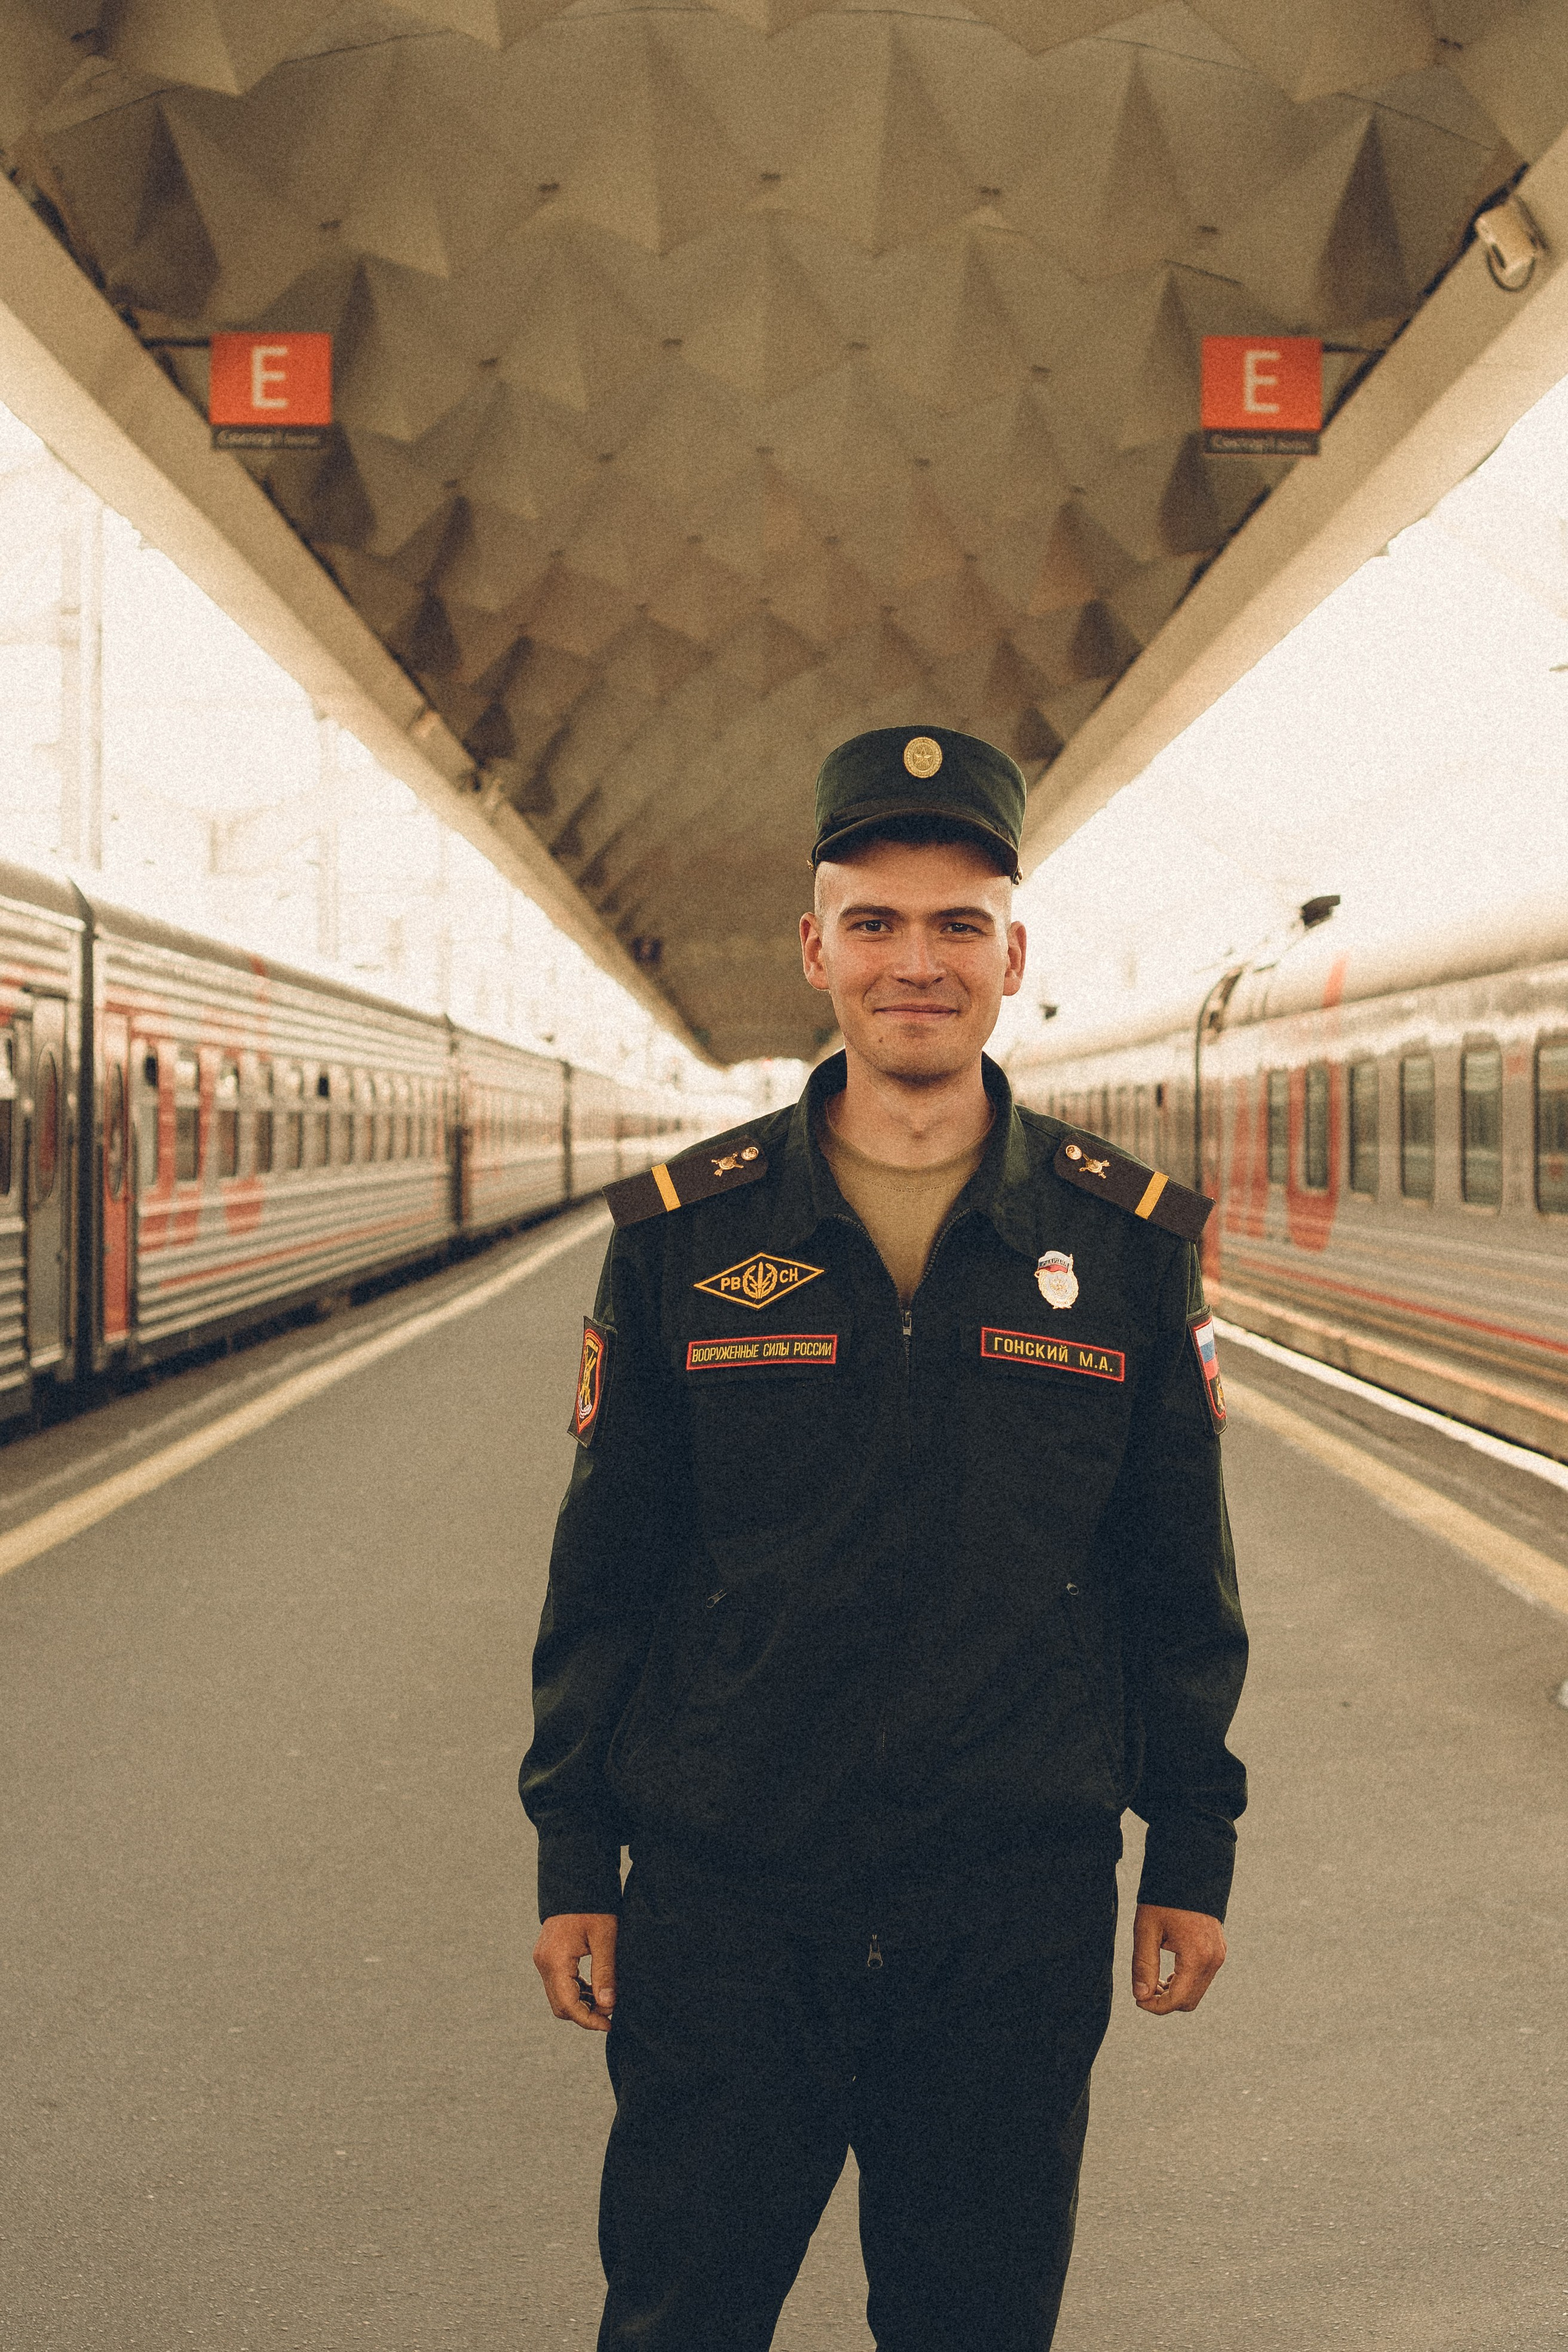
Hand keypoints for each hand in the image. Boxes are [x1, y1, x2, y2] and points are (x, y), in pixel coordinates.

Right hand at [534, 1912, 618, 2031]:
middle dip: (585, 2014)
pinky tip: (595, 1988)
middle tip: (610, 2012)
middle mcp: (544, 1963)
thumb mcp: (605, 1938)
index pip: (568, 2005)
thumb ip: (605, 1972)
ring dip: (581, 2004)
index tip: (609, 2024)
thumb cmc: (594, 1906)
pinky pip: (559, 1984)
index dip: (588, 2020)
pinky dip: (576, 1992)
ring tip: (606, 2000)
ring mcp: (543, 1960)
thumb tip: (607, 2005)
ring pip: (559, 1997)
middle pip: (561, 2006)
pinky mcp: (547, 1957)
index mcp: (555, 1960)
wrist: (577, 1882)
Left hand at [1132, 1903, 1225, 2013]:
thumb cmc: (1164, 1899)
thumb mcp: (1146, 1929)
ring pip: (1197, 1992)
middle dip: (1164, 2002)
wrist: (1190, 1872)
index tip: (1137, 2000)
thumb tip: (1140, 1996)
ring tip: (1153, 1978)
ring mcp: (1219, 1955)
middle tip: (1143, 1989)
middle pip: (1189, 2001)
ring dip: (1174, 1993)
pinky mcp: (1218, 1951)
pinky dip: (1185, 1982)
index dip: (1155, 2007)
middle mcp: (1213, 1960)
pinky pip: (1202, 1978)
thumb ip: (1144, 1965)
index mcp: (1197, 1956)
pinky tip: (1167, 1972)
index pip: (1177, 2000)